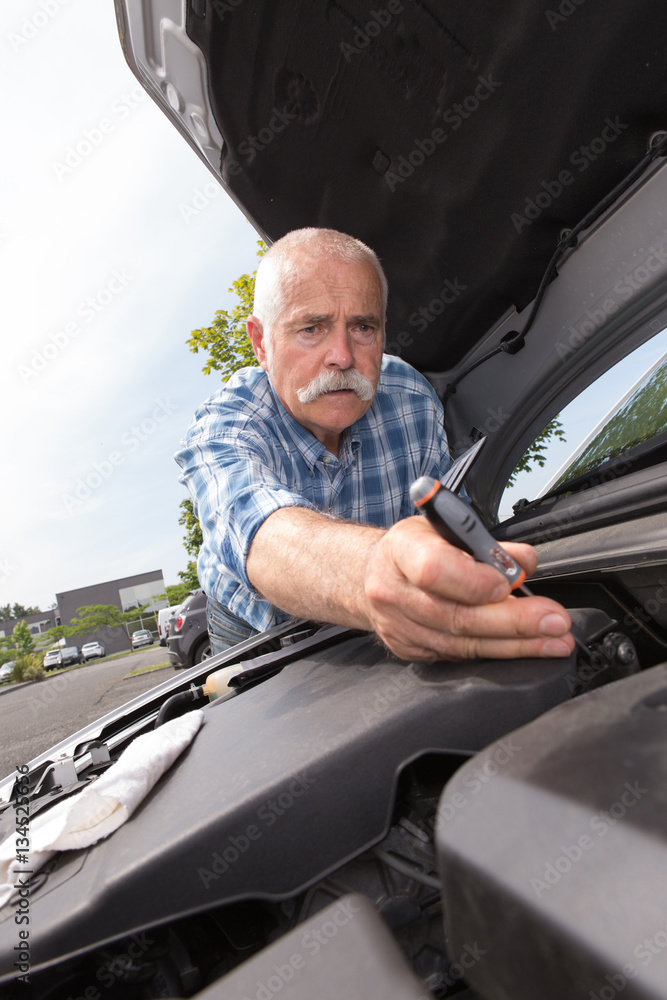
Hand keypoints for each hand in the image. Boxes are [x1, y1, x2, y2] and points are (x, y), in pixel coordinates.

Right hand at [363, 516, 574, 661]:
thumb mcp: (445, 528)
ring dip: (515, 644)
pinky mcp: (408, 651)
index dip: (473, 581)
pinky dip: (495, 653)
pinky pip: (458, 657)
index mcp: (400, 550)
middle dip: (514, 622)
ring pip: (462, 644)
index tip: (507, 585)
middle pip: (456, 615)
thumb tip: (524, 563)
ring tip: (553, 640)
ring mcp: (397, 626)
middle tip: (554, 622)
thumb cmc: (413, 548)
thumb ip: (485, 543)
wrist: (369, 575)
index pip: (433, 569)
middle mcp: (392, 591)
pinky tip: (523, 648)